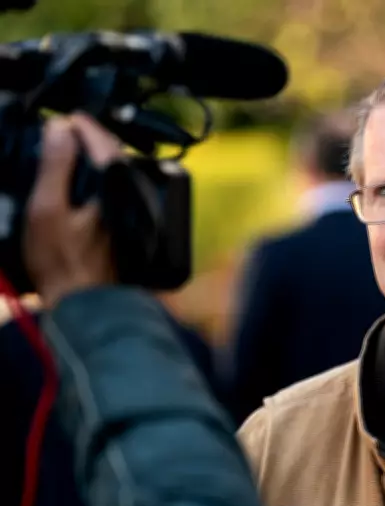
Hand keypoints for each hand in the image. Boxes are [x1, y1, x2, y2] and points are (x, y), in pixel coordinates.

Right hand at [22, 113, 123, 306]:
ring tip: (68, 152)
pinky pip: (113, 191)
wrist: (84, 302)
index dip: (84, 126)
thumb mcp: (47, 208)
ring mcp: (129, 211)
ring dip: (94, 159)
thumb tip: (62, 128)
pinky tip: (79, 183)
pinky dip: (97, 179)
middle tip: (65, 131)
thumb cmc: (61, 260)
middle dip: (90, 140)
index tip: (66, 118)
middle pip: (113, 156)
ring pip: (114, 174)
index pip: (105, 143)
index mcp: (114, 188)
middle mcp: (129, 197)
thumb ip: (56, 166)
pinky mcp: (124, 225)